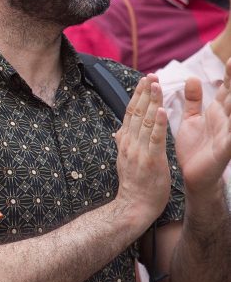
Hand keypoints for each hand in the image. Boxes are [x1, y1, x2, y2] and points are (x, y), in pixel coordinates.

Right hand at [114, 75, 171, 224]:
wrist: (134, 206)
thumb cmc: (134, 185)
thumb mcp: (125, 161)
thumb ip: (124, 144)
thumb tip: (118, 131)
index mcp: (125, 142)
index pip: (130, 113)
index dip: (137, 95)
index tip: (144, 80)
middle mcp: (130, 143)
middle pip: (136, 113)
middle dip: (144, 93)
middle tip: (151, 75)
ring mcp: (139, 151)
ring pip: (146, 122)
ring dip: (152, 102)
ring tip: (157, 85)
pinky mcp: (151, 160)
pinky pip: (156, 139)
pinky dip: (159, 124)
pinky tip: (162, 111)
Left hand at [174, 58, 230, 195]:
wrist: (193, 175)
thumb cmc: (195, 146)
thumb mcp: (192, 119)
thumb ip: (193, 100)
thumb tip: (192, 78)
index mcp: (218, 112)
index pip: (227, 89)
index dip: (230, 74)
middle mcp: (226, 120)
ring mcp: (227, 134)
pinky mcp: (225, 150)